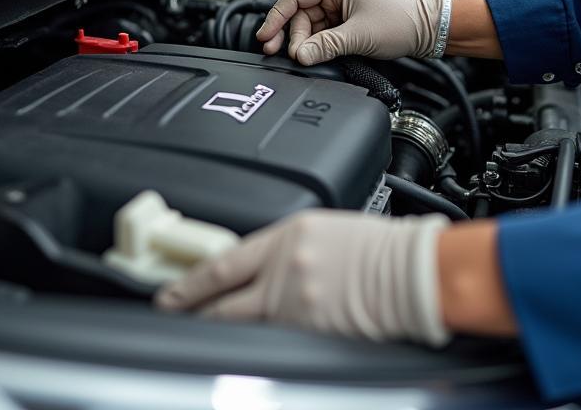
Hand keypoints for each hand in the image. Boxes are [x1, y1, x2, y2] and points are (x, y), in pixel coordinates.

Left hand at [156, 209, 450, 345]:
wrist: (412, 270)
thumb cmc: (380, 246)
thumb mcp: (324, 229)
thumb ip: (288, 247)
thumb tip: (262, 267)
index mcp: (287, 236)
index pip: (222, 262)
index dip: (189, 283)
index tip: (168, 293)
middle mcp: (284, 269)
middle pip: (222, 300)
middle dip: (193, 312)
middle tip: (171, 318)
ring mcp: (296, 304)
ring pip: (243, 326)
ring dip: (224, 333)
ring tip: (207, 336)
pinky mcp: (312, 333)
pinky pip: (275, 344)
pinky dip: (262, 347)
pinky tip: (257, 350)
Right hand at [255, 0, 445, 64]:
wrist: (426, 30)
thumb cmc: (400, 21)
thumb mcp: (358, 35)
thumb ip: (324, 46)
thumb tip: (299, 55)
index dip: (277, 17)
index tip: (266, 36)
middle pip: (299, 13)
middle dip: (290, 35)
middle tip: (277, 53)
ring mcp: (339, 5)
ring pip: (308, 25)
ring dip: (302, 42)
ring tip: (301, 58)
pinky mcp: (344, 20)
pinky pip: (320, 32)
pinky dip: (314, 44)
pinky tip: (311, 55)